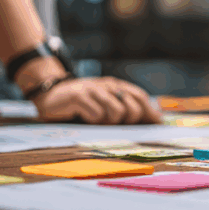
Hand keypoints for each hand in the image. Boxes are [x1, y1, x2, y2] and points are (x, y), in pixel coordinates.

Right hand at [33, 77, 162, 124]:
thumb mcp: (104, 103)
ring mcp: (93, 90)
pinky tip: (82, 116)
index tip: (158, 123)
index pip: (139, 96)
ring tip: (95, 119)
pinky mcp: (79, 96)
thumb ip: (125, 108)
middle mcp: (107, 86)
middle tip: (112, 122)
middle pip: (133, 107)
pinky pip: (96, 115)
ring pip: (117, 112)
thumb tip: (154, 119)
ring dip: (107, 122)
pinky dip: (92, 120)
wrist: (50, 94)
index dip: (150, 111)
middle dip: (128, 120)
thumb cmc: (81, 104)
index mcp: (115, 86)